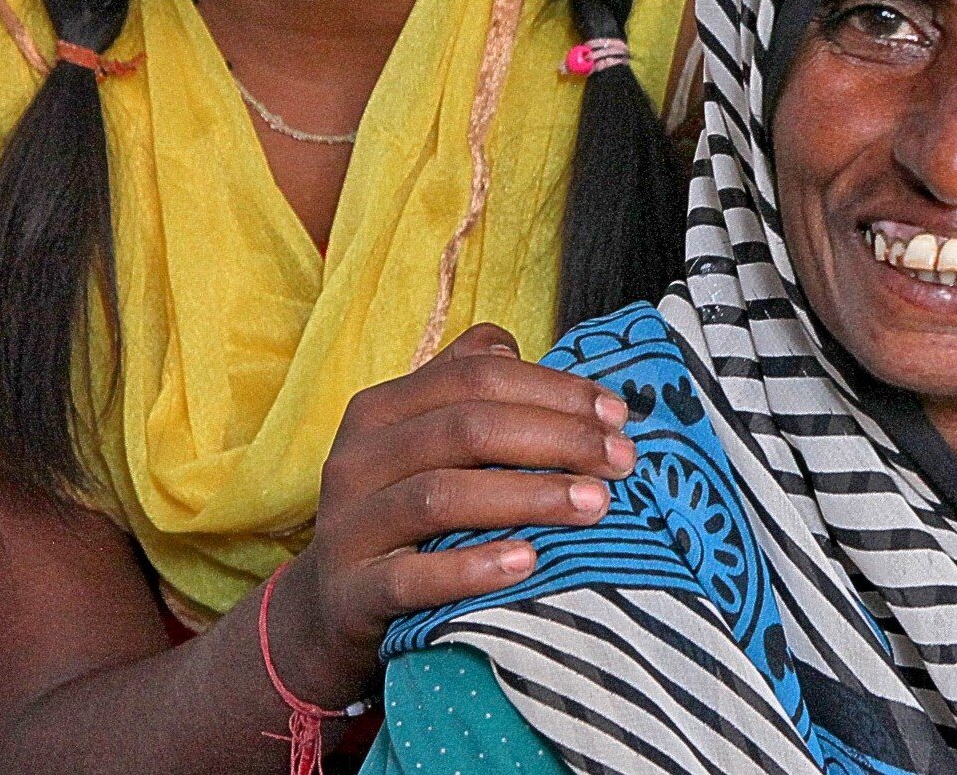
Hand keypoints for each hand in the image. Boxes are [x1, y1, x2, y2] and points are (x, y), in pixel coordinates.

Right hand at [268, 323, 635, 702]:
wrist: (334, 610)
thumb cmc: (403, 513)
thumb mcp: (423, 442)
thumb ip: (463, 389)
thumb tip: (514, 346)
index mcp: (382, 410)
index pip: (476, 376)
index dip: (553, 389)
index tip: (618, 414)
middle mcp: (357, 459)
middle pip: (466, 429)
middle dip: (557, 439)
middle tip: (622, 462)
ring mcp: (348, 527)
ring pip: (442, 496)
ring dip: (529, 496)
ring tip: (596, 504)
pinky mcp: (351, 593)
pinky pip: (413, 577)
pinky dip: (473, 567)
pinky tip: (529, 562)